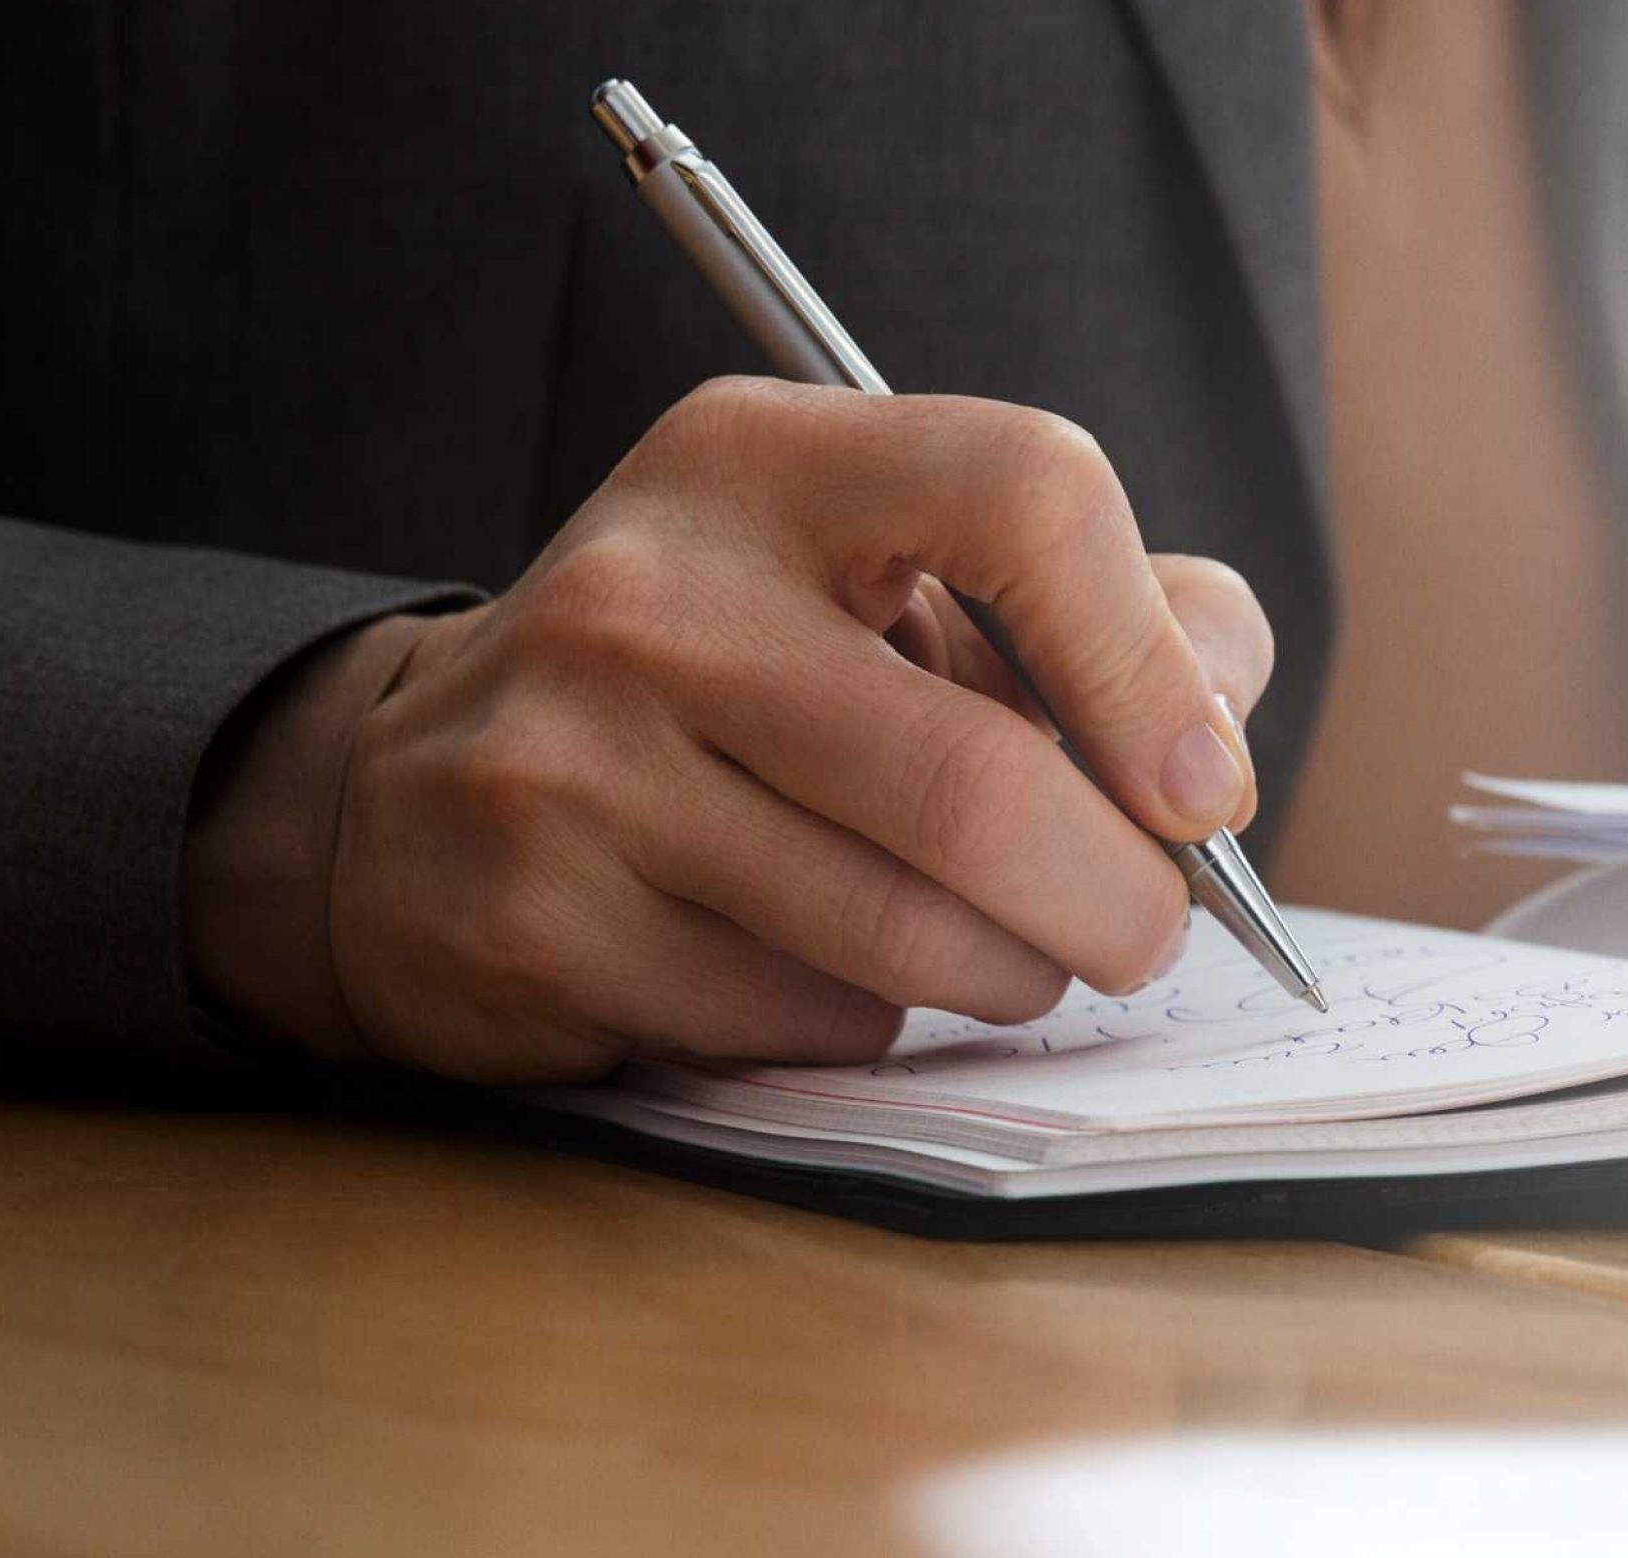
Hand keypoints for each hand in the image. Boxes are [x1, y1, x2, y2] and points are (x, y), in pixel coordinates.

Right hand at [182, 376, 1276, 1081]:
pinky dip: (872, 1025)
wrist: (406, 793)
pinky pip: (806, 1022)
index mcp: (766, 462)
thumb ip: (1101, 617)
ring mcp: (573, 764)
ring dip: (1008, 976)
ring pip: (907, 935)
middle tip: (1142, 932)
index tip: (1202, 789)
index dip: (1151, 661)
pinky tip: (820, 969)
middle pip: (979, 784)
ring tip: (999, 952)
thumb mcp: (885, 580)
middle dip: (1118, 899)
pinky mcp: (538, 926)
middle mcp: (652, 594)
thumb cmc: (732, 685)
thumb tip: (1221, 742)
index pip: (1025, 489)